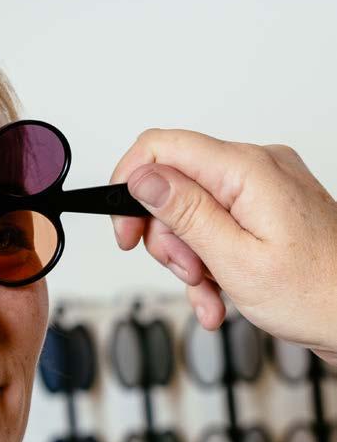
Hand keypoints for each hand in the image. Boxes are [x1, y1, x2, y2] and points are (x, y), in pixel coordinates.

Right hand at [110, 129, 336, 364]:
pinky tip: (220, 295)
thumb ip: (185, 212)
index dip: (131, 184)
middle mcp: (256, 169)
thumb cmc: (315, 294)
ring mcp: (263, 189)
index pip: (163, 147)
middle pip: (174, 186)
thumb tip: (143, 177)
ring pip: (192, 214)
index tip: (125, 228)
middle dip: (168, 237)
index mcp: (248, 170)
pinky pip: (218, 228)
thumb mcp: (235, 259)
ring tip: (210, 294)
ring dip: (190, 261)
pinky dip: (210, 263)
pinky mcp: (266, 210)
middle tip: (186, 272)